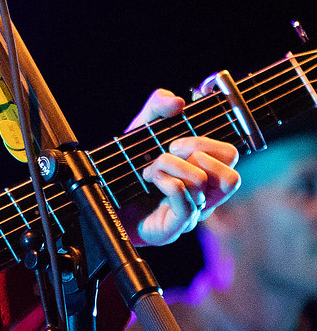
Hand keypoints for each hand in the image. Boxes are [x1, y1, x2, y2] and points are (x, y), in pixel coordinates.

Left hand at [126, 89, 239, 246]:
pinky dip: (168, 183)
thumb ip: (158, 106)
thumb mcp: (140, 130)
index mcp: (203, 173)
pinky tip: (152, 181)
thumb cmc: (126, 168)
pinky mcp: (173, 228)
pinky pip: (185, 204)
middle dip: (195, 152)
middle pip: (230, 175)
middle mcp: (203, 196)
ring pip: (202, 183)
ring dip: (171, 167)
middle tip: (167, 153)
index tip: (175, 142)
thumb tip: (177, 102)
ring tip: (149, 172)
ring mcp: (190, 214)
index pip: (229, 156)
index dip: (206, 143)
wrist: (99, 198)